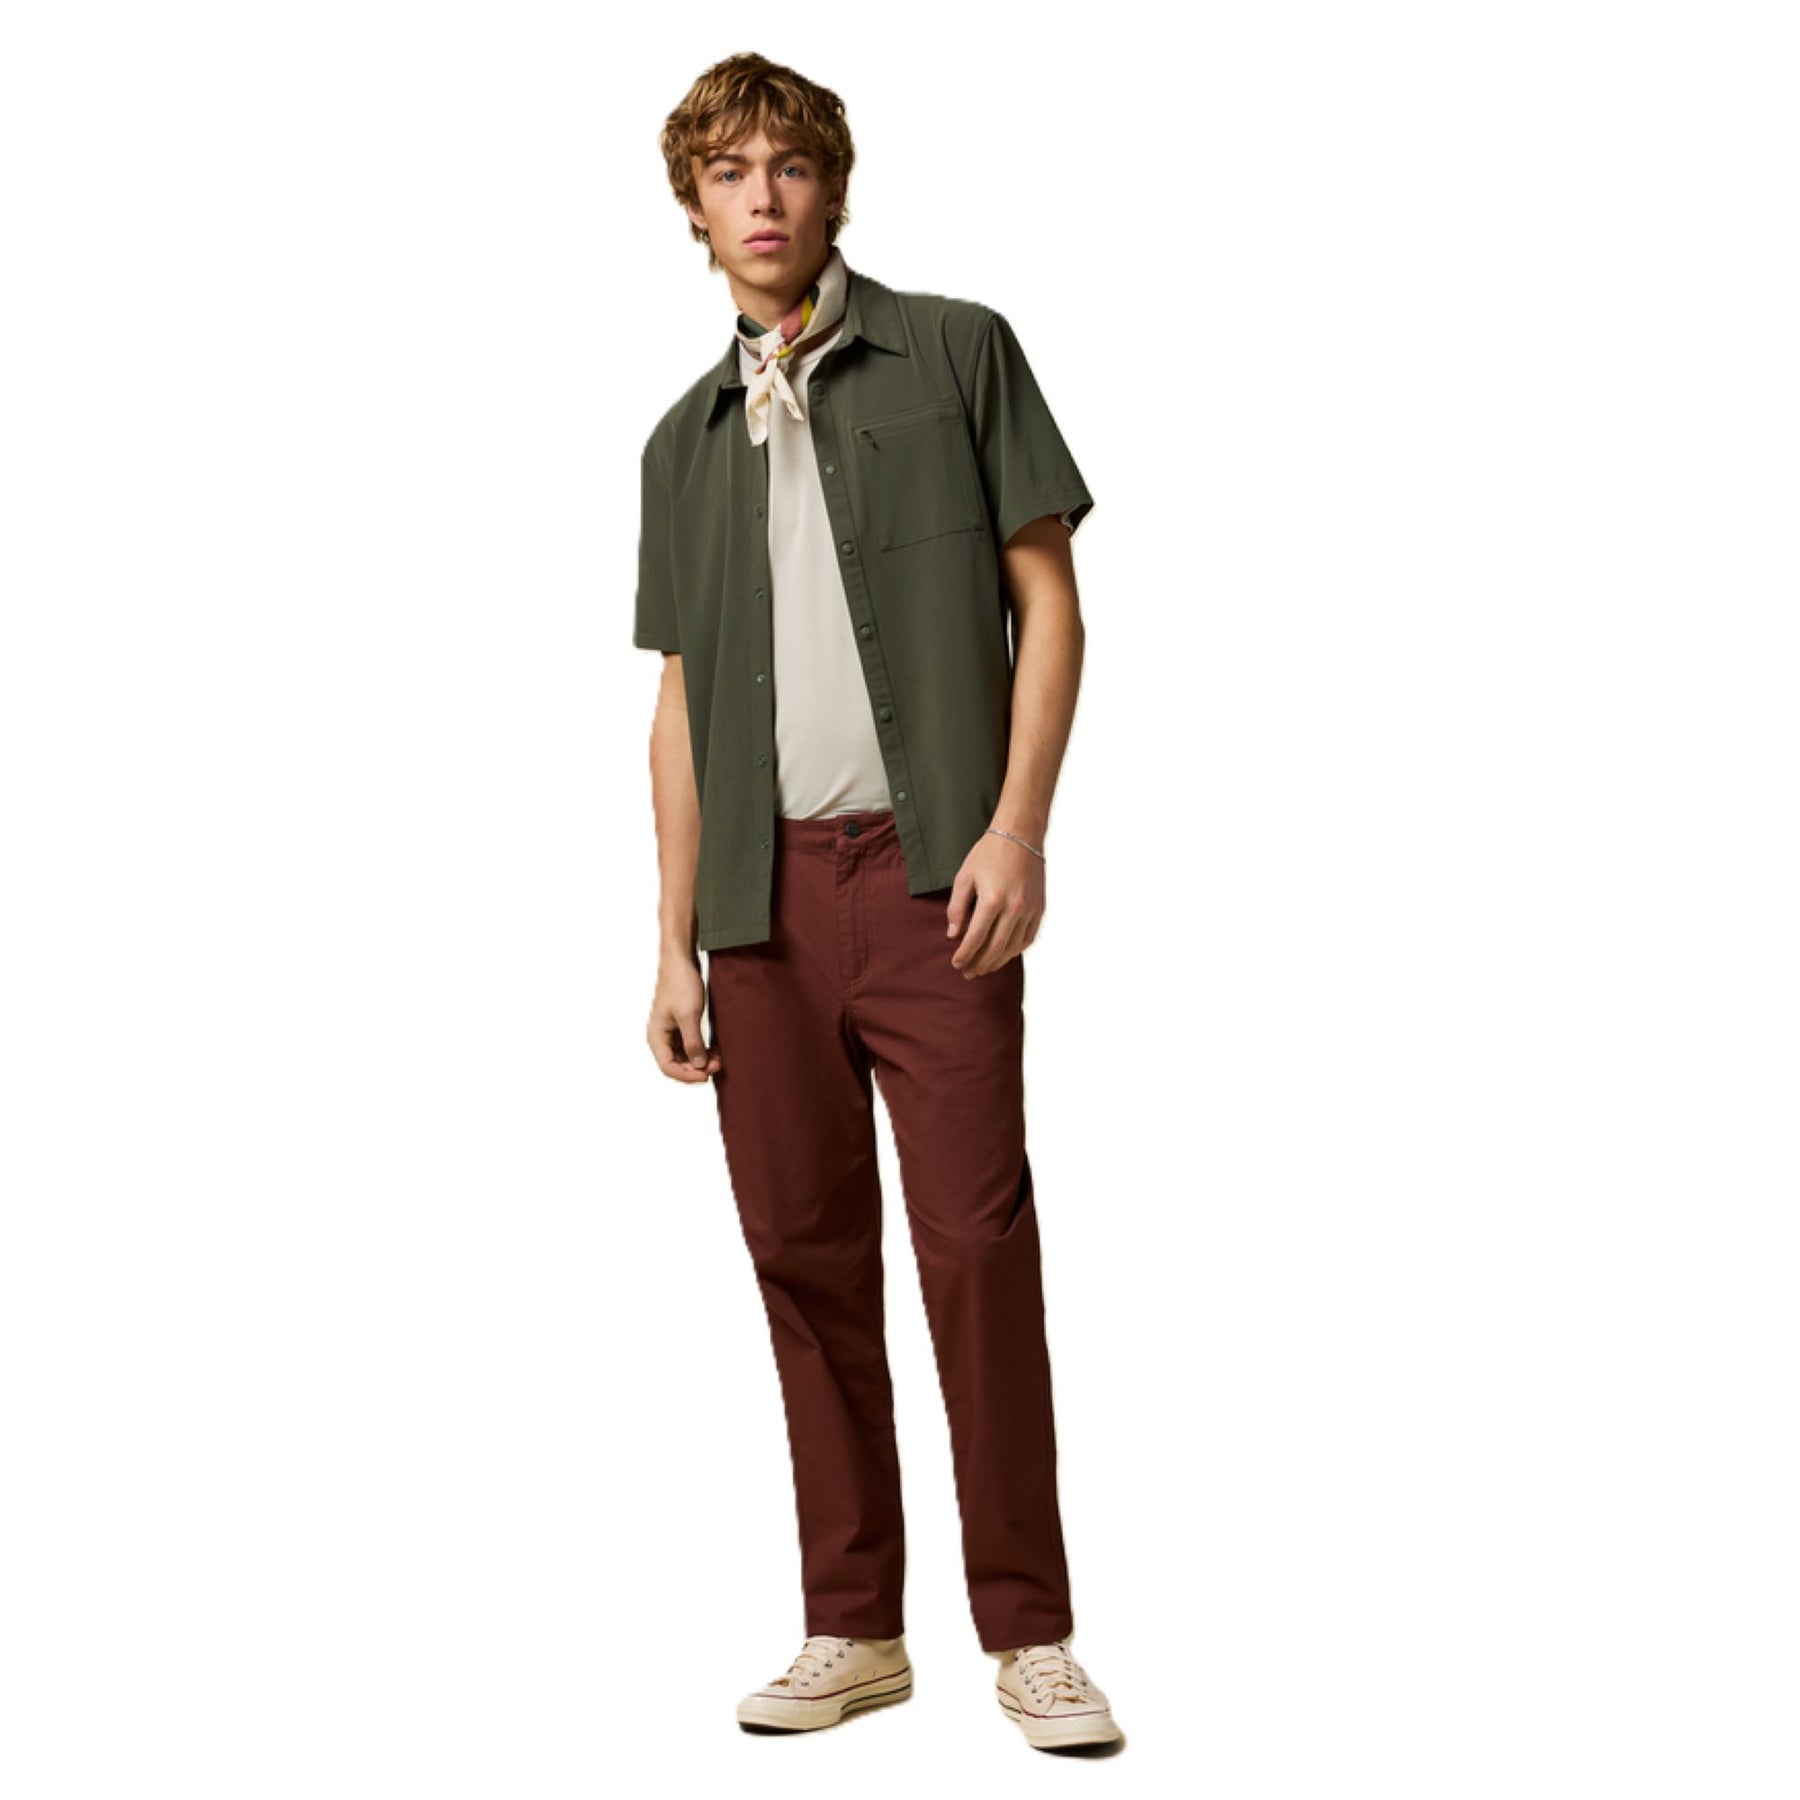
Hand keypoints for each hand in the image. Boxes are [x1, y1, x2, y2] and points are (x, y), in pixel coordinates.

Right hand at [647, 952, 720, 1081]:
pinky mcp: (681, 1025)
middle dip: (697, 1068)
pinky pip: (690, 1045)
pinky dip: (702, 1050)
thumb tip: (699, 1065)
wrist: (681, 961)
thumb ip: (693, 1042)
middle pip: (677, 1064)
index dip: (687, 1075)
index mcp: (656, 1036)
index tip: (706, 1074)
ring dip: (701, 1060)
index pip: (668, 1067)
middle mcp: (661, 1037)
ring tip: (719, 1059)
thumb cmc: (680, 984)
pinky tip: (715, 1050)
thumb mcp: (689, 1015)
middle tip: (718, 1065)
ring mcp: (671, 1031)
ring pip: (685, 1056)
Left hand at [945, 831, 1043, 977]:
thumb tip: (953, 934)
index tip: (956, 963)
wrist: (1020, 836)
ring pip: (1013, 947)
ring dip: (997, 962)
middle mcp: (1014, 908)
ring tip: (983, 968)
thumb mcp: (964, 877)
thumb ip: (957, 908)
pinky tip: (1004, 955)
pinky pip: (1027, 938)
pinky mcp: (1039, 909)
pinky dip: (1015, 951)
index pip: (976, 938)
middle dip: (979, 964)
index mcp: (992, 900)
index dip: (964, 955)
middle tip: (968, 973)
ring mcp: (1030, 910)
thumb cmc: (989, 853)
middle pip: (995, 948)